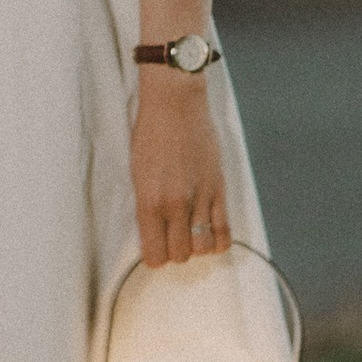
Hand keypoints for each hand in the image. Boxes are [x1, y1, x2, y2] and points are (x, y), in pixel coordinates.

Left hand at [132, 69, 228, 266]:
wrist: (175, 104)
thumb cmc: (150, 133)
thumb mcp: (137, 173)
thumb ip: (146, 206)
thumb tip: (154, 233)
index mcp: (149, 201)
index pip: (154, 255)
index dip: (155, 257)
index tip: (155, 251)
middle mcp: (175, 204)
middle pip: (180, 255)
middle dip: (175, 252)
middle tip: (172, 238)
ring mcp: (200, 198)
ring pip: (203, 248)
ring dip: (197, 246)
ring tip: (191, 233)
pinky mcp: (219, 189)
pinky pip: (225, 231)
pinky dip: (218, 240)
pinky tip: (211, 234)